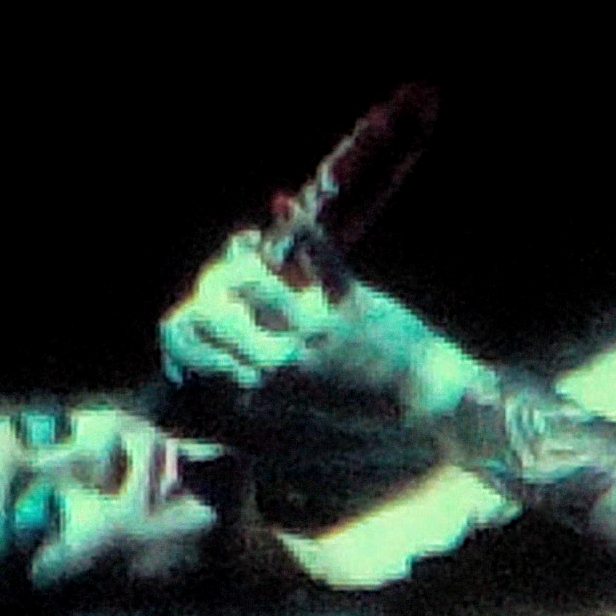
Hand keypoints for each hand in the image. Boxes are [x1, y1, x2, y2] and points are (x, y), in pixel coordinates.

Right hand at [159, 229, 487, 420]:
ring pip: (259, 288)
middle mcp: (286, 362)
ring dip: (247, 261)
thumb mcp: (314, 409)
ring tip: (244, 246)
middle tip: (212, 274)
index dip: (188, 331)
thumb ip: (276, 398)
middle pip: (219, 321)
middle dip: (208, 294)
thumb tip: (244, 399)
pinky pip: (319, 258)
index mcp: (273, 389)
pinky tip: (286, 206)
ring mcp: (317, 332)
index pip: (209, 360)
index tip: (184, 313)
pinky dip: (302, 227)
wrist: (431, 398)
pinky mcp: (351, 305)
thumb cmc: (375, 406)